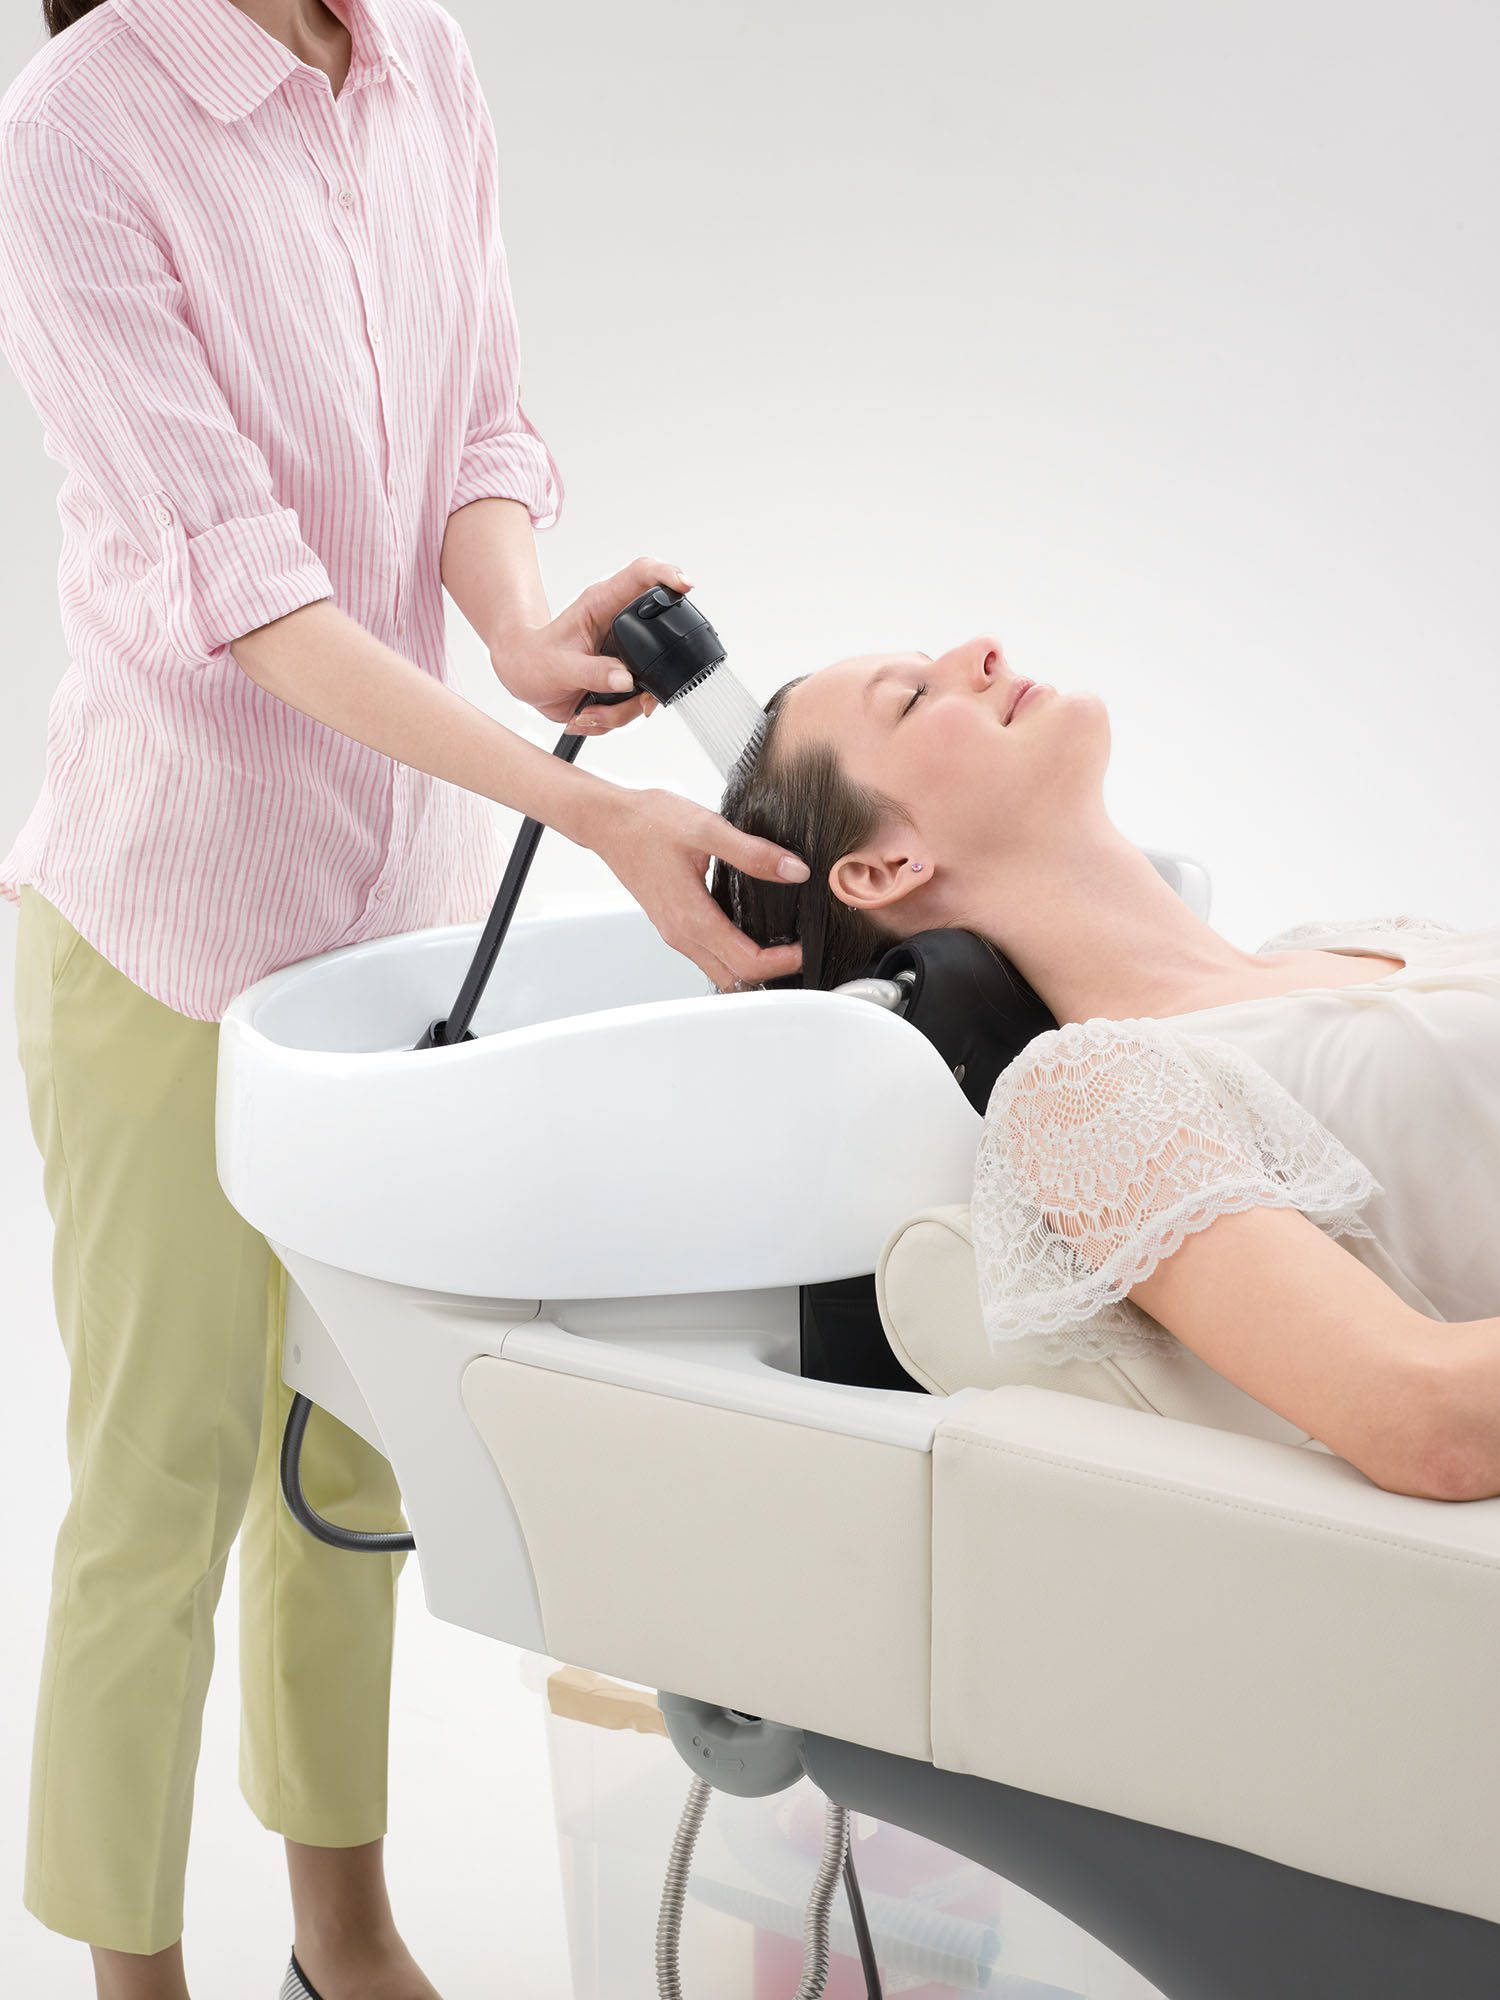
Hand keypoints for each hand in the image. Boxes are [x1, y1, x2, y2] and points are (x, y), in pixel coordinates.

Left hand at [490, 555, 690, 733]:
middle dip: (652, 680)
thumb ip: (592, 673)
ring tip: (587, 711)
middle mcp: (621, 627)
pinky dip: (612, 718)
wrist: (525, 676)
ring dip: (623, 710)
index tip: (685, 586)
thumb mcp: (558, 667)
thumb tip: (625, 681)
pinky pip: (635, 704)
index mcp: (603, 605)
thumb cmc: (533, 659)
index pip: (642, 576)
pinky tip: (587, 713)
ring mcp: (627, 655)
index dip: (667, 575)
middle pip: (661, 643)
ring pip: (649, 686)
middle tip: (636, 701)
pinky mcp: (626, 678)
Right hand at [586, 786, 808, 991]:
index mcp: (692, 918)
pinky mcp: (673, 925)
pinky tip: (752, 931)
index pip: (748, 963)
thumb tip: (794, 871)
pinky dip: (735, 955)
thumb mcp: (706, 829)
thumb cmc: (648, 824)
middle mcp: (682, 934)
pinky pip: (709, 956)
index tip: (806, 947)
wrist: (609, 822)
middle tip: (801, 950)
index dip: (784, 962)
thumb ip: (753, 853)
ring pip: (721, 971)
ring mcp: (675, 933)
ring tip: (783, 944)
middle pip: (736, 978)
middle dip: (773, 972)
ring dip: (753, 967)